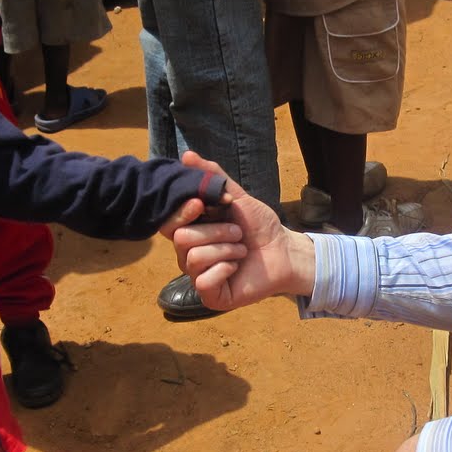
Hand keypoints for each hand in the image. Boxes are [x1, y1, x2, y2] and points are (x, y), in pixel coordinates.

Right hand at [168, 152, 316, 310]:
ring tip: (241, 249)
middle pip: (181, 238)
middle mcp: (189, 254)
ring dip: (225, 249)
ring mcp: (198, 276)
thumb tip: (187, 155)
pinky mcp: (210, 296)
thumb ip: (213, 177)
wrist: (284, 251)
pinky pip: (203, 281)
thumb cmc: (259, 226)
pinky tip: (237, 268)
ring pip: (193, 258)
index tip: (201, 204)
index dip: (181, 212)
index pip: (168, 222)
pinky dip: (225, 269)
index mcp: (191, 231)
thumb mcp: (237, 197)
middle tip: (238, 233)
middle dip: (216, 231)